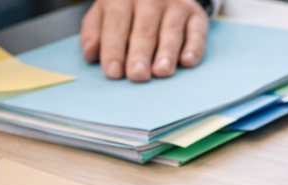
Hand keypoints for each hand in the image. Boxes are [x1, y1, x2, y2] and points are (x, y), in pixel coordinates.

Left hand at [80, 0, 208, 82]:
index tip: (113, 72)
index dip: (114, 47)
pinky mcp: (196, 14)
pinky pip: (197, 31)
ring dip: (167, 52)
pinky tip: (187, 62)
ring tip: (161, 72)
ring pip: (171, 30)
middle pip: (144, 28)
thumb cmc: (129, 8)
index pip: (116, 22)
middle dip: (140, 53)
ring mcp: (176, 5)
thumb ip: (94, 32)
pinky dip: (194, 47)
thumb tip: (90, 54)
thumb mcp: (104, 12)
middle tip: (137, 75)